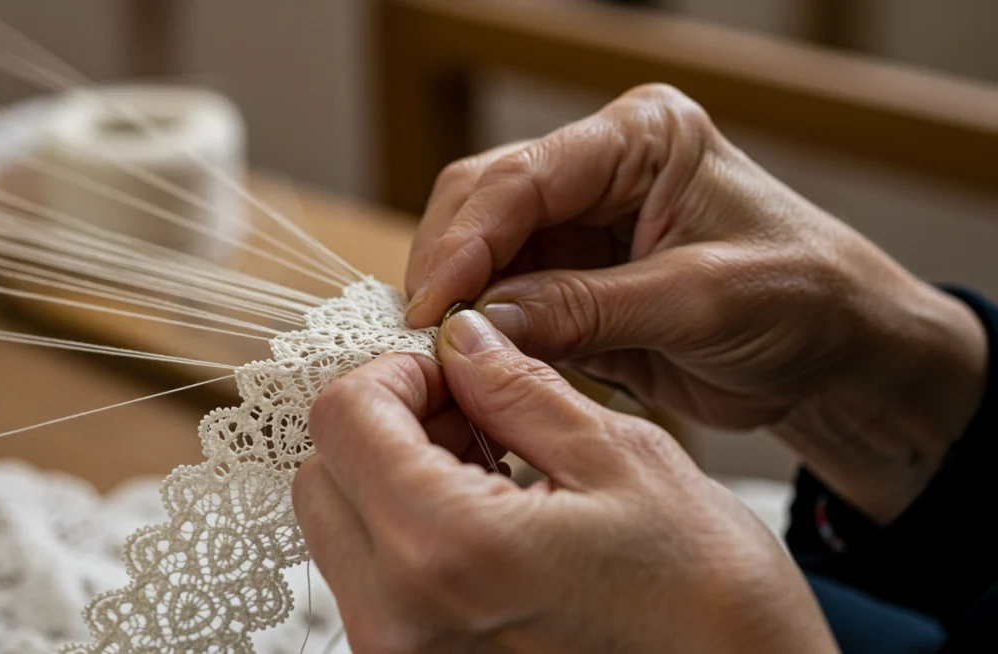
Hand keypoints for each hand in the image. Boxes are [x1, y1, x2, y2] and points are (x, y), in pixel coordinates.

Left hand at [292, 311, 835, 653]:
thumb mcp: (626, 463)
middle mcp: (400, 620)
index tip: (450, 367)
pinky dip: (410, 531)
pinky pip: (374, 583)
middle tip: (470, 410)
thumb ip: (520, 391)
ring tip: (493, 463)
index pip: (343, 420)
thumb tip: (463, 341)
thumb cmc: (715, 610)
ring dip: (395, 475)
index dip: (393, 372)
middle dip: (385, 422)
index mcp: (445, 550)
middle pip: (323, 477)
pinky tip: (491, 515)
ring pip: (342, 530)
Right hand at [403, 84, 986, 522]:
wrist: (842, 357)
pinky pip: (507, 306)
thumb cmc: (804, 302)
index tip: (431, 306)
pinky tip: (472, 370)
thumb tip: (480, 325)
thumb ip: (588, 309)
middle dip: (449, 271)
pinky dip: (485, 339)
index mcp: (640, 139)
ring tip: (441, 361)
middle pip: (484, 205)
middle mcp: (599, 173)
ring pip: (483, 258)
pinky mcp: (574, 286)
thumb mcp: (701, 302)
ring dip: (460, 309)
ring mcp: (581, 230)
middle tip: (423, 337)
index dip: (465, 240)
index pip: (523, 176)